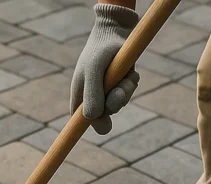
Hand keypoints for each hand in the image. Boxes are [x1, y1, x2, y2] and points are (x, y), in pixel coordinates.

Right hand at [71, 3, 140, 134]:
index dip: (92, 125)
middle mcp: (92, 98)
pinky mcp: (119, 85)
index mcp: (79, 98)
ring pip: (120, 104)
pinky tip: (129, 71)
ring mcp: (106, 92)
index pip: (82, 122)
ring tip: (125, 73)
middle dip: (115, 103)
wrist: (115, 31)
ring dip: (126, 90)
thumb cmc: (99, 50)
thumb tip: (91, 118)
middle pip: (106, 117)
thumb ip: (92, 94)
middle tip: (119, 88)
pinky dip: (131, 83)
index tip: (103, 126)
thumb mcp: (94, 71)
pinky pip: (129, 93)